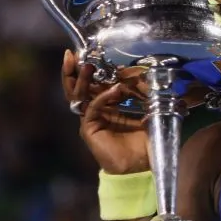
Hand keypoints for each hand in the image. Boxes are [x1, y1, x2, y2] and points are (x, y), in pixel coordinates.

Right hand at [62, 49, 149, 173]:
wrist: (139, 167)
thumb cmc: (143, 142)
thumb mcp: (148, 113)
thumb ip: (146, 95)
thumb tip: (148, 76)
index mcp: (106, 106)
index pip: (93, 84)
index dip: (90, 69)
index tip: (90, 53)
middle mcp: (94, 111)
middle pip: (77, 88)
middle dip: (73, 70)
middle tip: (72, 54)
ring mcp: (90, 120)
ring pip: (78, 96)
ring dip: (82, 80)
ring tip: (86, 66)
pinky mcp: (90, 129)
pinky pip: (92, 108)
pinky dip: (103, 97)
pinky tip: (115, 90)